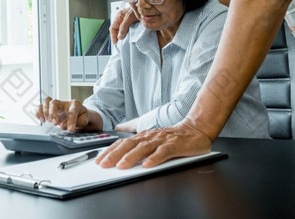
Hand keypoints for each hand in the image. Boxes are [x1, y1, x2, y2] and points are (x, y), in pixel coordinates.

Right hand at [36, 96, 88, 130]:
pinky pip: (40, 106)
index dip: (71, 120)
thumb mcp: (84, 121)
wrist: (79, 115)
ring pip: (46, 101)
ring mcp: (57, 105)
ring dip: (45, 111)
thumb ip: (76, 122)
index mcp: (75, 104)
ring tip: (48, 121)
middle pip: (54, 102)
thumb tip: (63, 125)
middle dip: (53, 113)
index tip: (70, 129)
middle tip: (55, 123)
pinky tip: (42, 120)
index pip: (72, 110)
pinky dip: (39, 112)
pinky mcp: (50, 109)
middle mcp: (64, 103)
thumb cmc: (81, 117)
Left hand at [96, 118, 212, 168]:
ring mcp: (162, 140)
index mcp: (144, 136)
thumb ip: (139, 147)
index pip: (122, 143)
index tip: (99, 160)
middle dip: (115, 155)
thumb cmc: (173, 137)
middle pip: (129, 145)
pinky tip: (147, 165)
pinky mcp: (174, 145)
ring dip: (131, 157)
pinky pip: (163, 152)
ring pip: (143, 148)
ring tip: (121, 166)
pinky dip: (154, 159)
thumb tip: (122, 155)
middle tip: (104, 164)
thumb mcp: (153, 140)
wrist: (195, 129)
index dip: (110, 151)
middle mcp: (150, 137)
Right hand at [109, 7, 138, 42]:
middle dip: (118, 38)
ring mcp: (128, 23)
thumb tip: (119, 37)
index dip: (113, 36)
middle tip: (120, 45)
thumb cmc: (137, 9)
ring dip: (124, 38)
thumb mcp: (129, 17)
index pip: (113, 28)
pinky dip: (129, 37)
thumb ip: (123, 26)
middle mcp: (122, 20)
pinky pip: (129, 33)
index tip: (115, 43)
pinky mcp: (133, 26)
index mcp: (119, 17)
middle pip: (117, 32)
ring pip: (123, 33)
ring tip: (125, 44)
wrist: (147, 8)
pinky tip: (131, 40)